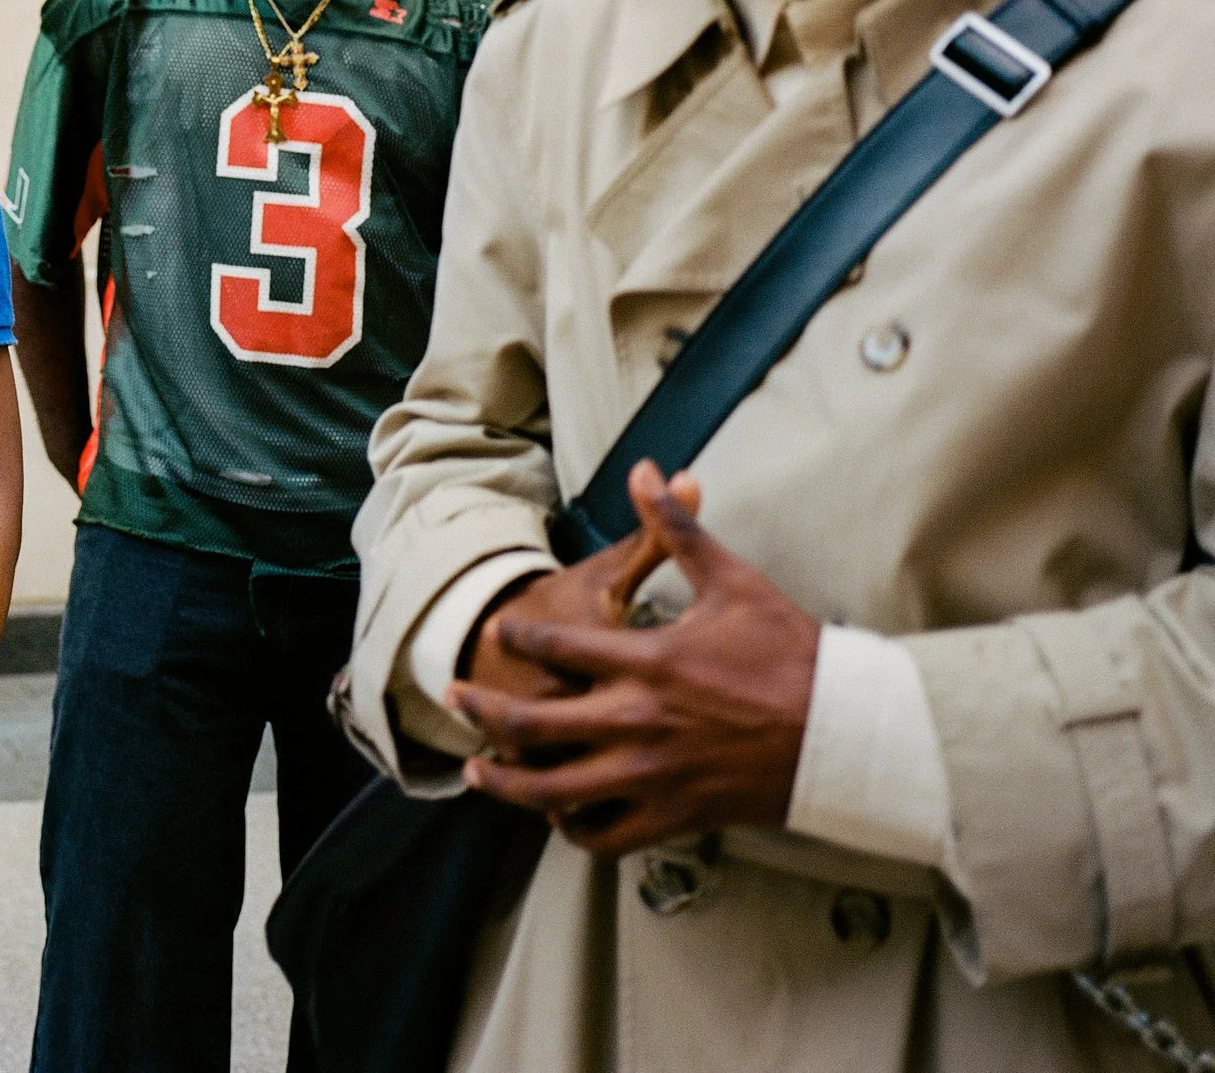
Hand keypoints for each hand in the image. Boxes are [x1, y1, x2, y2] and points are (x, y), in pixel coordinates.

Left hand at [448, 461, 819, 855]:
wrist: (849, 733)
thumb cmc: (792, 654)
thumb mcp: (731, 581)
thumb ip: (677, 528)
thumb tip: (648, 469)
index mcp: (647, 661)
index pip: (554, 642)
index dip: (517, 632)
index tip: (498, 626)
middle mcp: (639, 722)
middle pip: (533, 723)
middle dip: (484, 709)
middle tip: (454, 697)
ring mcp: (654, 777)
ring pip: (556, 790)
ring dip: (508, 782)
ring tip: (479, 770)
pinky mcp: (676, 818)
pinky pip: (606, 836)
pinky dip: (574, 828)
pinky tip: (558, 814)